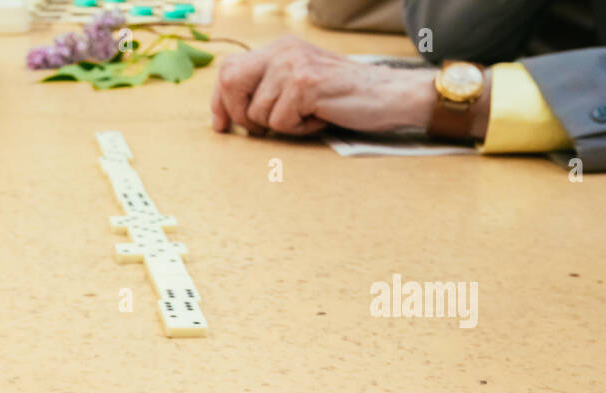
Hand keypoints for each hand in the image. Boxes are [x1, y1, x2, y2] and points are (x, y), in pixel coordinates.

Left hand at [210, 37, 436, 136]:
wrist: (387, 95)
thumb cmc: (341, 97)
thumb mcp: (297, 84)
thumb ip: (266, 89)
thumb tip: (225, 115)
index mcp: (278, 49)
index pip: (228, 69)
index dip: (218, 100)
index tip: (221, 125)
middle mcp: (282, 51)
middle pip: (230, 83)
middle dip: (240, 115)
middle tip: (265, 127)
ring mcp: (293, 65)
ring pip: (257, 112)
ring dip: (280, 126)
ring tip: (307, 116)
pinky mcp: (305, 84)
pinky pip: (280, 122)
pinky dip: (297, 130)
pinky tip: (318, 118)